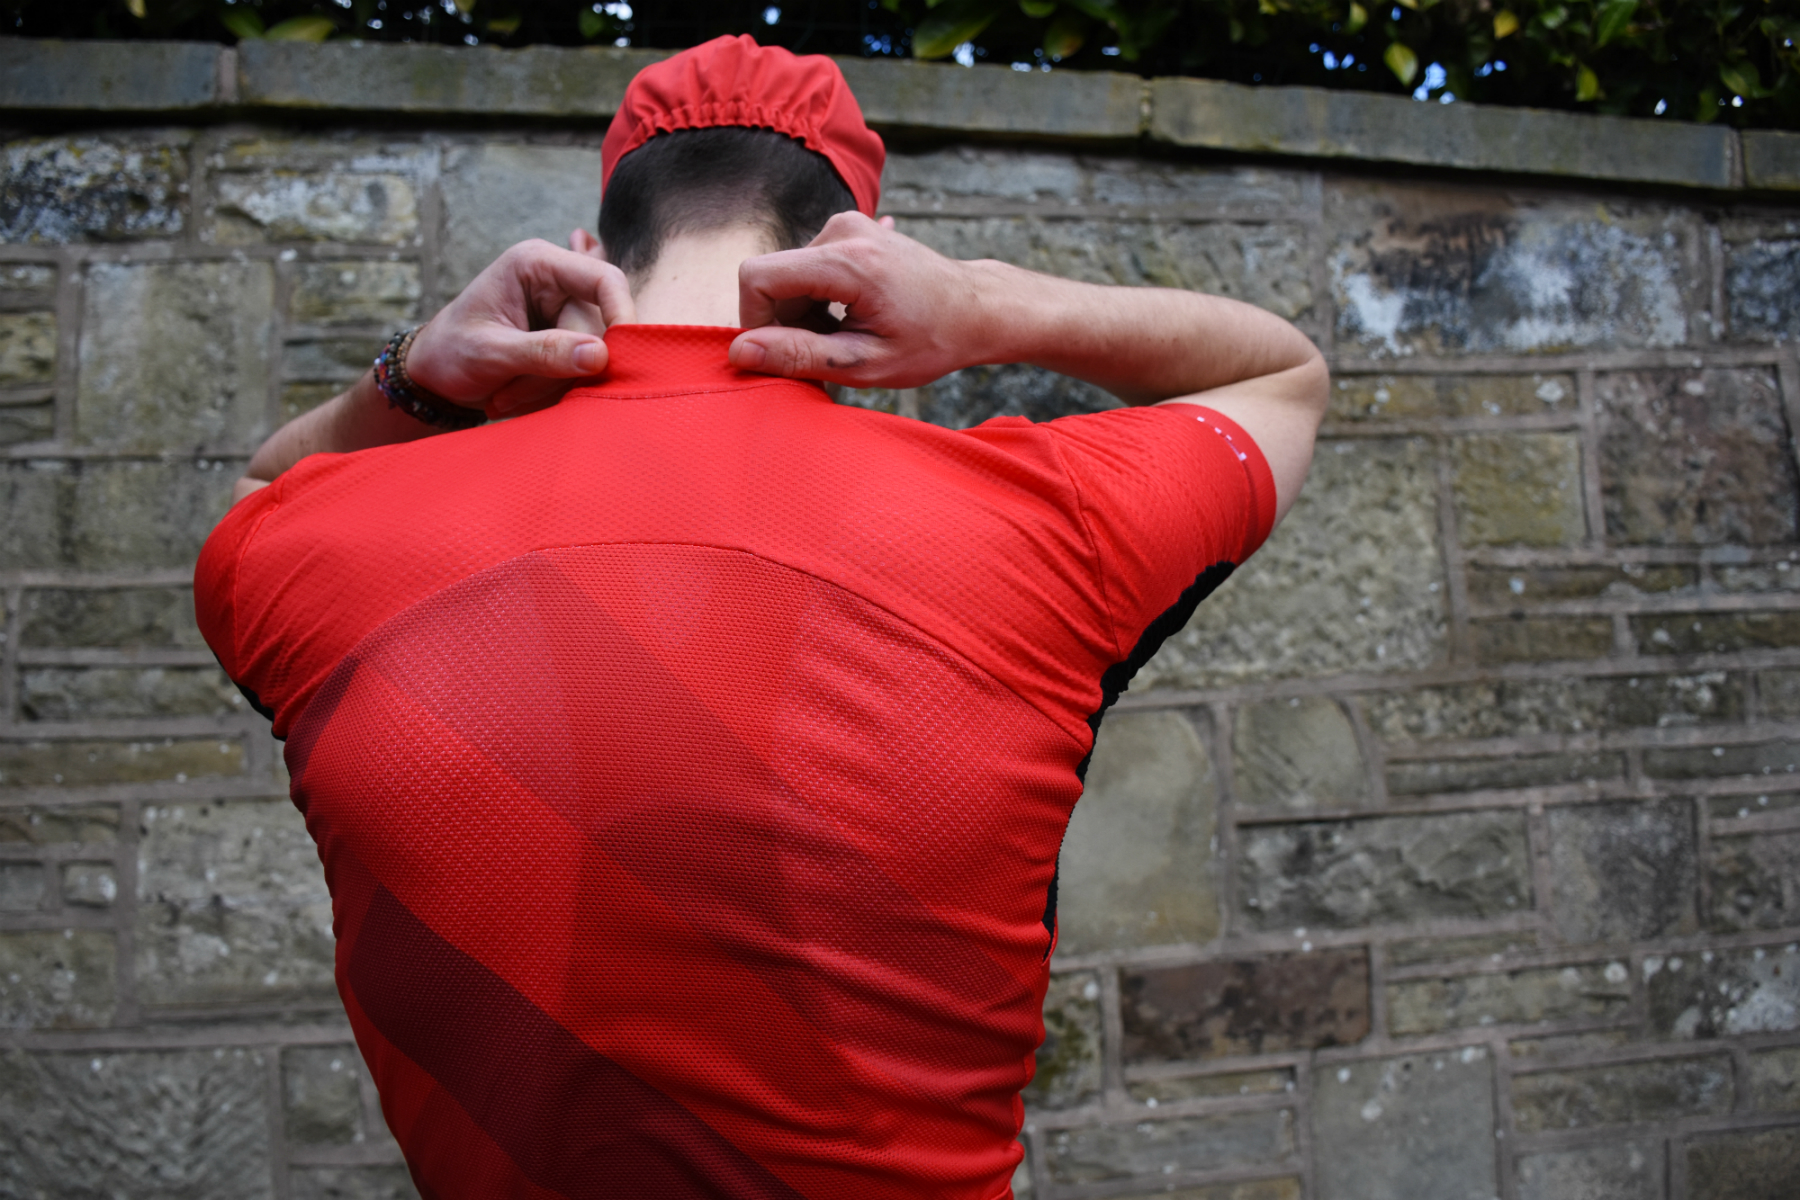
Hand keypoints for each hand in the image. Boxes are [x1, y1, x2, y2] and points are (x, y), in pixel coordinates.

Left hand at [406, 238, 634, 417]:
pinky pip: (582, 371)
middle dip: (559, 371)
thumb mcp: (490, 352)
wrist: (433, 375)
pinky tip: (517, 395)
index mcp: (536, 264)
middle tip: (511, 396)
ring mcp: (564, 313)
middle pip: (596, 330)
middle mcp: (557, 283)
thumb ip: (544, 352)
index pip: (603, 279)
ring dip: (553, 387)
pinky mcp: (568, 341)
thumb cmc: (450, 352)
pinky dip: (554, 391)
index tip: (618, 356)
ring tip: (506, 396)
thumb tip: (601, 356)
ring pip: (592, 358)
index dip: (621, 314)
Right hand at [730, 212, 990, 388]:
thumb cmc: (931, 340)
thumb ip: (800, 355)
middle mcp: (842, 229)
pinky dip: (819, 299)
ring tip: (849, 334)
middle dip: (788, 323)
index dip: (757, 322)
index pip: (757, 278)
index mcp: (846, 261)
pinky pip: (808, 266)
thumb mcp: (866, 363)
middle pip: (772, 279)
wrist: (975, 309)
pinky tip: (855, 314)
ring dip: (806, 314)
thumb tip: (740, 351)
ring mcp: (846, 224)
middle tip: (833, 351)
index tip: (787, 352)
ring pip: (788, 275)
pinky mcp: (849, 229)